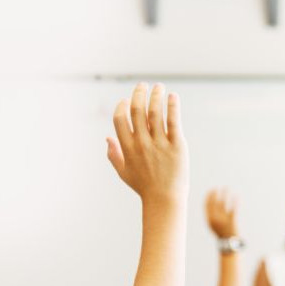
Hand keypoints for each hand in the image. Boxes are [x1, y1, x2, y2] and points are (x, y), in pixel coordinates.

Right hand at [107, 83, 187, 203]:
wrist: (165, 200)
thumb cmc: (144, 187)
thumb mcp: (123, 172)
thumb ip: (113, 154)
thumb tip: (107, 137)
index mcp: (127, 147)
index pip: (120, 119)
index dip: (122, 106)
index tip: (127, 100)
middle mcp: (142, 143)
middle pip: (137, 110)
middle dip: (139, 94)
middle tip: (143, 85)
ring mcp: (159, 144)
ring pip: (155, 112)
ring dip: (156, 96)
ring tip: (159, 87)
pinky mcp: (177, 146)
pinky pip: (174, 121)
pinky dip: (173, 106)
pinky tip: (173, 96)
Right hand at [205, 188, 238, 239]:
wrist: (228, 242)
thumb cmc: (220, 232)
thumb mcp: (212, 224)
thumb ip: (211, 214)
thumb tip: (211, 202)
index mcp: (209, 219)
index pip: (207, 205)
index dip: (209, 196)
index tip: (211, 190)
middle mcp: (215, 219)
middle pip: (214, 203)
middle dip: (215, 194)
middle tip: (217, 187)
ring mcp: (223, 219)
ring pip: (223, 203)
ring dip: (224, 194)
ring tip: (226, 188)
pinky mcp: (232, 221)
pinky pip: (233, 209)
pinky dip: (234, 202)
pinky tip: (236, 196)